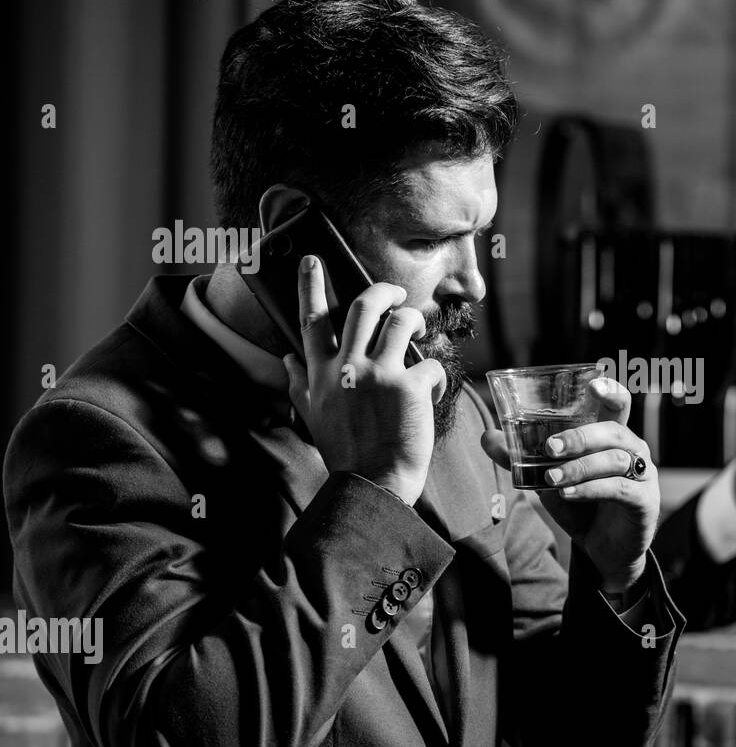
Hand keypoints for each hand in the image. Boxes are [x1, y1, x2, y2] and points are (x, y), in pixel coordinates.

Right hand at [283, 255, 446, 506]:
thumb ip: (299, 384)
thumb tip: (287, 358)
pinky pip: (431, 363)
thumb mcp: (312, 417)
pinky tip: (433, 391)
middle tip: (395, 294)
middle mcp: (347, 367)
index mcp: (321, 374)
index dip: (312, 285)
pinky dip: (437, 374)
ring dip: (415, 322)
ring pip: (402, 322)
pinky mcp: (410, 387)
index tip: (312, 260)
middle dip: (383, 291)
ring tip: (418, 334)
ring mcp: (379, 374)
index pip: (313, 319)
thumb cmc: (346, 454)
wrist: (374, 486)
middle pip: (363, 305)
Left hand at [481, 378, 658, 591]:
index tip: (593, 385)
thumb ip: (520, 458)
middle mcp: (632, 449)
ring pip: (615, 459)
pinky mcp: (644, 501)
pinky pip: (619, 488)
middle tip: (549, 448)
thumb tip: (487, 437)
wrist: (603, 550)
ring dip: (579, 467)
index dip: (610, 391)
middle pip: (613, 430)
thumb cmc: (580, 505)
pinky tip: (568, 494)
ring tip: (550, 479)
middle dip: (580, 436)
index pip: (619, 403)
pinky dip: (590, 489)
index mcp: (612, 435)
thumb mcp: (547, 479)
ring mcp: (643, 475)